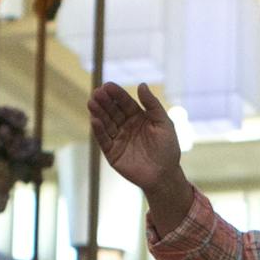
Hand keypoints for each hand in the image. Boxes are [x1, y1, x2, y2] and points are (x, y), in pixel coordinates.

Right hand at [86, 81, 184, 198]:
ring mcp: (118, 139)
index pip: (124, 102)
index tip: (108, 85)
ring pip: (106, 123)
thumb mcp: (164, 123)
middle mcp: (126, 126)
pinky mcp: (112, 153)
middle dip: (104, 101)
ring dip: (98, 113)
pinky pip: (104, 140)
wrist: (165, 175)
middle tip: (97, 93)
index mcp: (138, 117)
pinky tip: (94, 120)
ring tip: (92, 103)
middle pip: (113, 111)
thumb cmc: (168, 149)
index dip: (116, 94)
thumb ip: (152, 105)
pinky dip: (99, 131)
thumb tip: (141, 84)